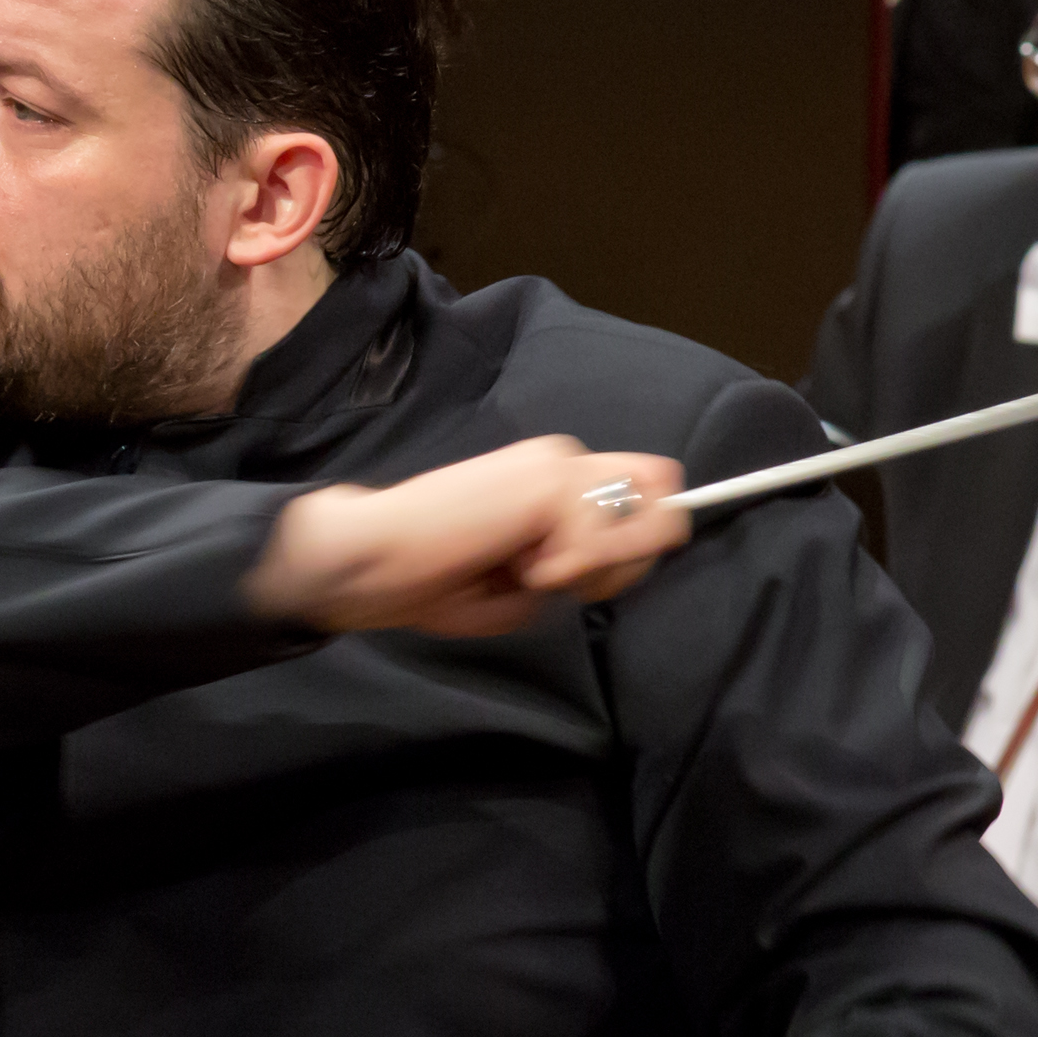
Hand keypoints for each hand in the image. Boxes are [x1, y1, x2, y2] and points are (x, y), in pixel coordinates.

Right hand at [244, 436, 685, 638]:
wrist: (373, 556)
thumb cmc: (430, 576)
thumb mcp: (527, 577)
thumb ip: (586, 561)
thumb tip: (639, 549)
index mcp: (552, 477)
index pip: (649, 490)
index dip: (637, 543)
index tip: (576, 577)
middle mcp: (563, 458)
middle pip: (665, 505)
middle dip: (623, 560)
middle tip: (550, 575)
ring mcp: (559, 465)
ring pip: (643, 525)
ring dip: (588, 568)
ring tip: (521, 566)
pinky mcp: (550, 484)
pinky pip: (598, 547)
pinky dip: (559, 572)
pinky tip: (509, 560)